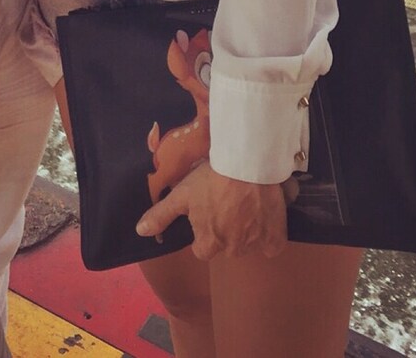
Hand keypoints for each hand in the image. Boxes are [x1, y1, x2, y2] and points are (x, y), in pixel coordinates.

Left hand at [135, 162, 295, 260]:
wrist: (247, 164)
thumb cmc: (210, 179)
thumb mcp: (181, 195)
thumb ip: (161, 215)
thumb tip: (140, 232)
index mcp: (209, 243)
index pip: (202, 250)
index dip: (203, 233)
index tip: (208, 214)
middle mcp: (232, 250)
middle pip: (226, 247)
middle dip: (225, 231)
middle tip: (227, 204)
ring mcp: (255, 245)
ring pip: (248, 245)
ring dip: (246, 231)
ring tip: (244, 203)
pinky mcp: (275, 238)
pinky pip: (271, 245)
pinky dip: (269, 234)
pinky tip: (263, 215)